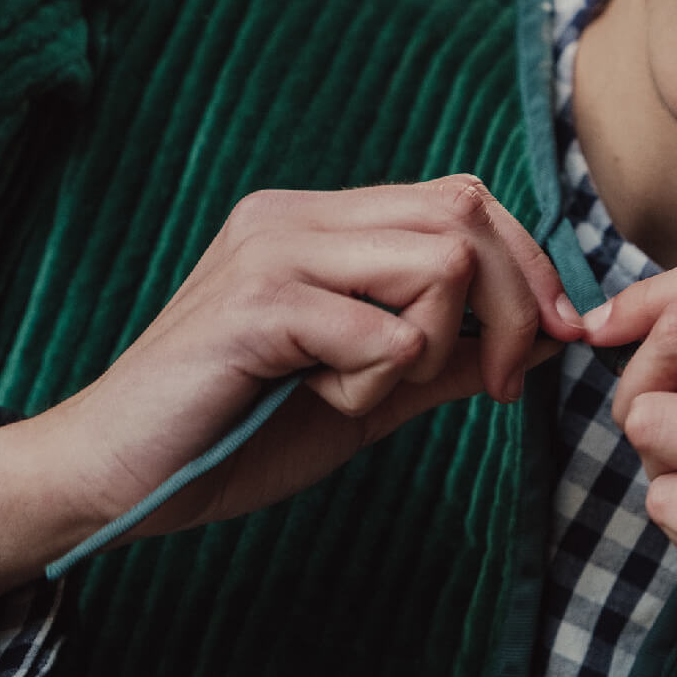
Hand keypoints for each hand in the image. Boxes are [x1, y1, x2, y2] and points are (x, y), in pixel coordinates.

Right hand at [0, 175, 582, 609]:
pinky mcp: (254, 306)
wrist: (121, 477)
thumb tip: (542, 334)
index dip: (529, 267)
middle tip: (495, 386)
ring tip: (364, 393)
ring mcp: (272, 251)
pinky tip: (315, 401)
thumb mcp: (367, 392)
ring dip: (430, 350)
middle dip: (513, 306)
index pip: (462, 200)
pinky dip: (374, 387)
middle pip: (465, 214)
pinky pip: (383, 335)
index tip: (555, 340)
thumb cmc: (239, 431)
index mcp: (320, 223)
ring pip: (437, 264)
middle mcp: (296, 216)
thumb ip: (444, 355)